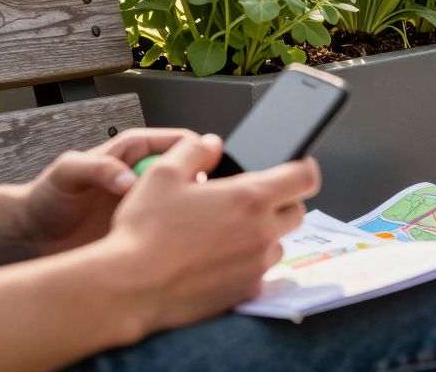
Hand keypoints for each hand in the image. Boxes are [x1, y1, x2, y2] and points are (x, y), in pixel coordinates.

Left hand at [17, 128, 199, 256]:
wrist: (34, 236)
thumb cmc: (47, 198)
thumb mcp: (67, 173)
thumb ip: (98, 168)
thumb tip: (130, 180)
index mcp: (134, 151)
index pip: (182, 143)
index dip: (196, 155)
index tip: (197, 176)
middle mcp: (146, 176)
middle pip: (191, 175)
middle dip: (199, 189)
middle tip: (194, 209)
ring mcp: (147, 204)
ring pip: (185, 205)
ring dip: (189, 216)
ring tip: (181, 232)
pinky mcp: (144, 230)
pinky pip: (171, 232)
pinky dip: (176, 239)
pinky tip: (169, 249)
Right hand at [102, 134, 319, 334]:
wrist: (131, 288)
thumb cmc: (144, 233)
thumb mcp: (162, 173)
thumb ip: (193, 150)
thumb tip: (211, 143)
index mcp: (249, 197)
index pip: (305, 177)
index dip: (303, 168)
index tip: (295, 168)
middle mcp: (262, 232)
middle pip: (296, 211)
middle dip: (280, 202)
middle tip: (248, 201)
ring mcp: (257, 265)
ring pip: (278, 243)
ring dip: (263, 234)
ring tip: (225, 232)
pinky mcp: (247, 291)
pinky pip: (260, 271)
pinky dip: (247, 263)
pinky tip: (216, 259)